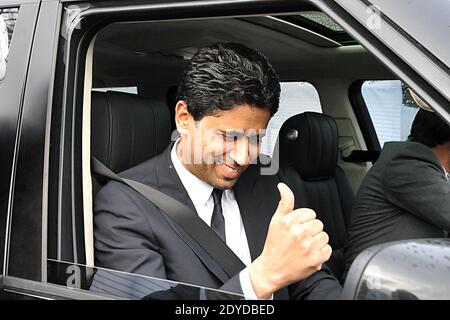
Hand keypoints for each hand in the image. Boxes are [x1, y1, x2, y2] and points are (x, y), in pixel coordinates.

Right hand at [248, 183, 331, 298]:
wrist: (272, 269)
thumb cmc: (274, 245)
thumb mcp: (276, 221)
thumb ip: (284, 202)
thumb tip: (283, 186)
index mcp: (289, 222)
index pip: (310, 213)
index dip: (304, 221)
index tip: (297, 228)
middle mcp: (299, 233)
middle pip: (318, 224)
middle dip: (311, 230)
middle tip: (300, 239)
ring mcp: (308, 246)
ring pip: (324, 236)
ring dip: (316, 241)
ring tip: (304, 246)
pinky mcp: (315, 259)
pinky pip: (327, 249)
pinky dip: (321, 253)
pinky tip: (309, 254)